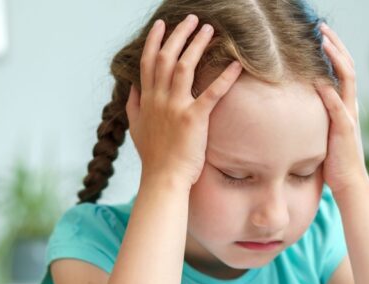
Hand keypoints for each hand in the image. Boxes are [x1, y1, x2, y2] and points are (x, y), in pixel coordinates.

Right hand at [126, 15, 242, 188]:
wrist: (163, 178)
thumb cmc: (153, 157)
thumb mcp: (136, 128)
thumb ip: (133, 105)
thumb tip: (133, 88)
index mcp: (147, 100)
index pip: (148, 62)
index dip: (154, 41)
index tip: (162, 25)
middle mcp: (159, 99)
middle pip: (166, 57)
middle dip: (179, 35)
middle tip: (192, 19)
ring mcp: (175, 108)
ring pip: (184, 67)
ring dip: (197, 45)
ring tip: (209, 29)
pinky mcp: (194, 119)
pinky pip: (211, 93)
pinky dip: (224, 77)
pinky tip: (235, 64)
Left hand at [316, 23, 368, 194]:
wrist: (348, 180)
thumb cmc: (333, 159)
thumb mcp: (324, 131)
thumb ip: (318, 115)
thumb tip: (301, 105)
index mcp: (346, 104)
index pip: (343, 69)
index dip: (334, 50)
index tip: (322, 34)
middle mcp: (350, 105)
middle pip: (347, 66)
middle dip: (335, 45)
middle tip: (322, 27)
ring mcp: (349, 115)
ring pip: (347, 79)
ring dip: (335, 59)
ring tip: (324, 42)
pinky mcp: (344, 129)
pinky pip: (338, 107)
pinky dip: (330, 92)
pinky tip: (320, 80)